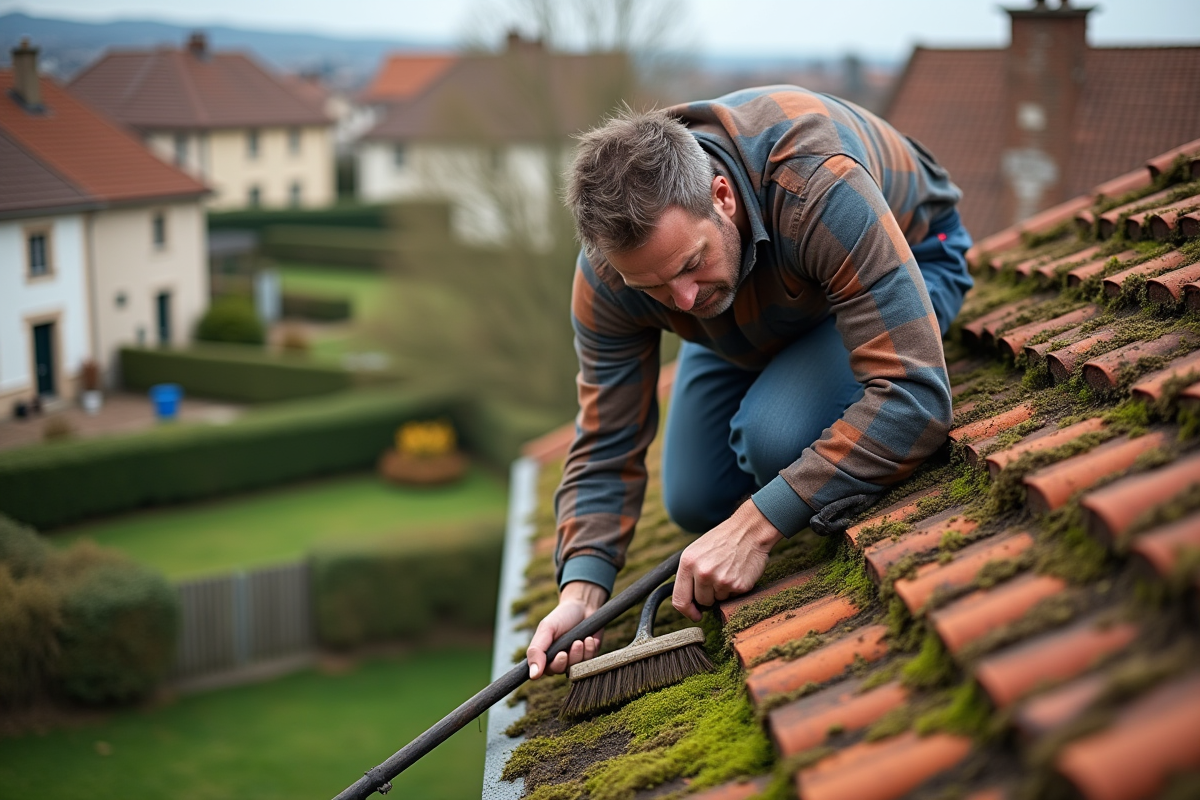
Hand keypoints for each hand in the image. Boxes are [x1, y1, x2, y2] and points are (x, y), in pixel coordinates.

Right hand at [526, 580, 608, 679]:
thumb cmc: (562, 616)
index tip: (562, 654)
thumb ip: (536, 651)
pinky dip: (590, 649)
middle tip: (575, 643)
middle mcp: (559, 660)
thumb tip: (533, 676)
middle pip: (562, 671)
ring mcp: (574, 660)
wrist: (583, 606)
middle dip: (570, 658)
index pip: (545, 671)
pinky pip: (590, 662)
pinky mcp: (588, 657)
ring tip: (581, 639)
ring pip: (577, 668)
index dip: (555, 665)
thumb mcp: (546, 629)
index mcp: (545, 654)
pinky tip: (589, 638)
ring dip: (581, 653)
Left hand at [673, 500, 782, 621]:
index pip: (680, 599)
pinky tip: (738, 572)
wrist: (749, 531)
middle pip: (702, 602)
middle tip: (718, 577)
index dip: (687, 611)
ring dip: (723, 591)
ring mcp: (721, 580)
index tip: (695, 615)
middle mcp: (703, 572)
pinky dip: (736, 588)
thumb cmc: (722, 540)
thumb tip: (687, 601)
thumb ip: (688, 574)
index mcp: (688, 563)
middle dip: (709, 595)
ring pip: (719, 600)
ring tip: (728, 571)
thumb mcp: (696, 551)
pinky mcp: (738, 585)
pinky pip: (734, 597)